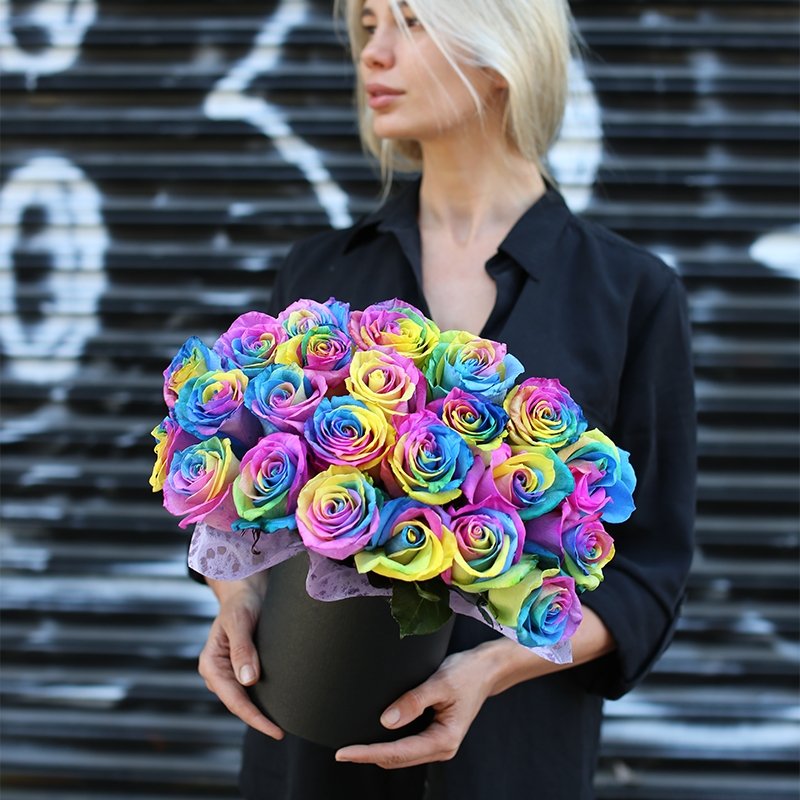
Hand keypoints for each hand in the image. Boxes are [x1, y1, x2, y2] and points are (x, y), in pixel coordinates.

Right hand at [198, 576, 283, 739]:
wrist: (246, 592)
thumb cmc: (241, 604)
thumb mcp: (240, 622)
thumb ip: (242, 650)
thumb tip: (248, 681)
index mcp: (210, 664)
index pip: (234, 699)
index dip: (254, 717)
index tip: (275, 730)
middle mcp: (216, 672)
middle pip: (237, 704)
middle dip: (257, 719)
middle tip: (282, 731)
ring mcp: (227, 672)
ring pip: (243, 699)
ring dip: (259, 711)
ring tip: (282, 723)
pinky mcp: (238, 668)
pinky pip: (248, 690)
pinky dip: (261, 699)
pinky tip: (276, 704)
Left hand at [334, 647, 493, 768]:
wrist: (486, 668)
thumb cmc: (467, 673)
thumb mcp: (440, 683)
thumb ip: (413, 701)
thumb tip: (386, 721)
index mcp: (444, 739)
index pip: (398, 752)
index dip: (368, 753)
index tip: (344, 752)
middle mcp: (441, 746)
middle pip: (396, 759)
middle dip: (368, 756)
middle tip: (341, 752)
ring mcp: (438, 742)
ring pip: (401, 755)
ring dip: (377, 752)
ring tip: (352, 747)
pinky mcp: (434, 733)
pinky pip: (407, 746)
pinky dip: (389, 744)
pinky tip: (375, 736)